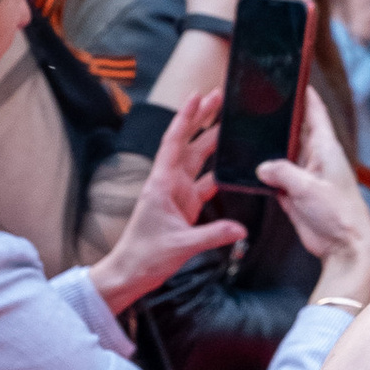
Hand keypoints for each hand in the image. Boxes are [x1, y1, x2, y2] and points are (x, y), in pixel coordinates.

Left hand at [91, 91, 245, 316]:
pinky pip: (204, 183)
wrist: (129, 273)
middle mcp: (169, 184)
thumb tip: (240, 228)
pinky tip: (231, 166)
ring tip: (230, 124)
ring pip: (197, 160)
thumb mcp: (181, 246)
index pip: (175, 142)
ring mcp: (177, 194)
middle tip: (220, 98)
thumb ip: (213, 234)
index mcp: (162, 184)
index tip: (197, 96)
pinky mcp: (184, 207)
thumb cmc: (143, 257)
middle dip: (203, 120)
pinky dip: (218, 173)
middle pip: (189, 144)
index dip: (186, 117)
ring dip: (212, 142)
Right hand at [262, 94, 369, 308]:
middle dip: (279, 119)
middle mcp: (315, 158)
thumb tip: (262, 167)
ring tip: (248, 132)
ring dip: (269, 147)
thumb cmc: (338, 214)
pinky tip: (250, 166)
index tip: (293, 76)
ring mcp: (305, 175)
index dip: (304, 94)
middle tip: (258, 103)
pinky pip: (276, 176)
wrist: (343, 247)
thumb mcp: (308, 189)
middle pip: (294, 130)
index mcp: (326, 148)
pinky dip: (265, 172)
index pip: (314, 112)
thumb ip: (283, 173)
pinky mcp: (295, 193)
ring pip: (283, 153)